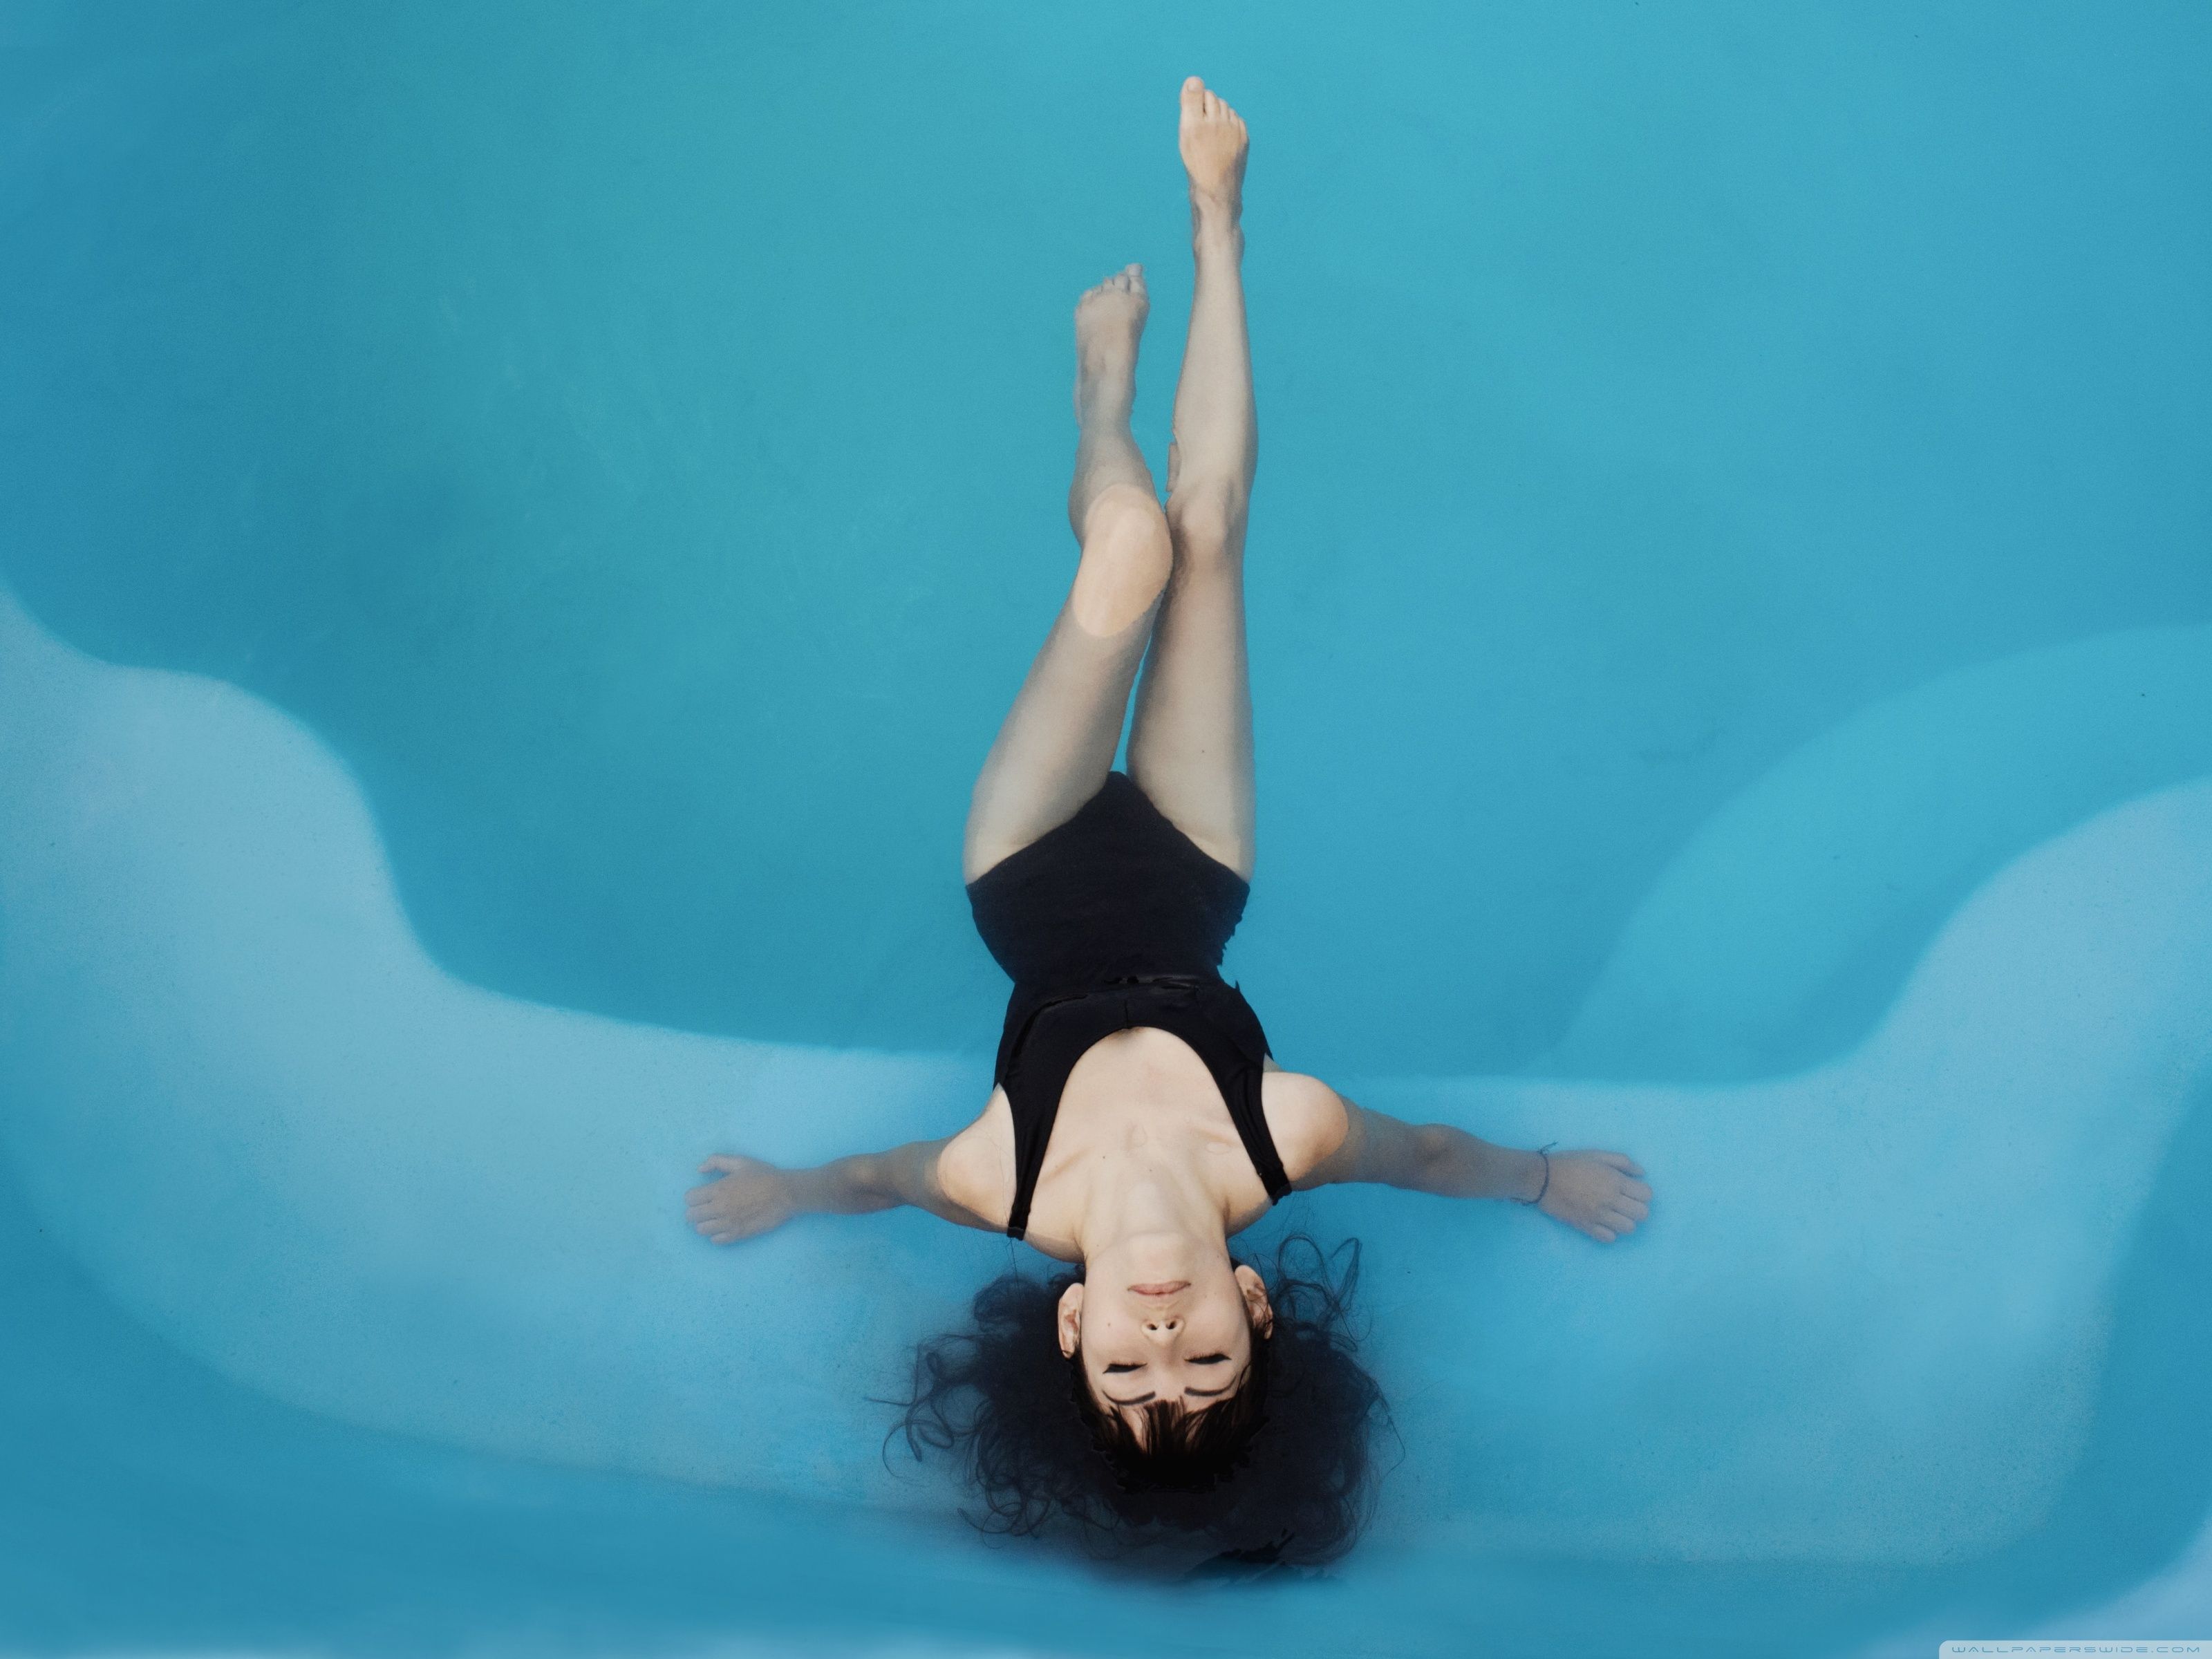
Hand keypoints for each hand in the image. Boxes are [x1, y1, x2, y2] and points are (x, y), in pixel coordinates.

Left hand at [686, 1153, 799, 1244]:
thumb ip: (717, 1161)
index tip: (702, 1196)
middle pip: (691, 1216)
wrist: (785, 1193)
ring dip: (705, 1223)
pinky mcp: (738, 1234)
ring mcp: (728, 1223)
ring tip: (715, 1218)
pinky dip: (716, 1235)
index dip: (694, 1196)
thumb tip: (699, 1170)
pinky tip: (724, 1227)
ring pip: (701, 1230)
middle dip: (696, 1211)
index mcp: (718, 1189)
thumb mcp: (740, 1161)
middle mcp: (719, 1208)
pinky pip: (716, 1240)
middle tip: (706, 1208)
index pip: (690, 1199)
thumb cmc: (763, 1175)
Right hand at [1536, 1150, 1650, 1242]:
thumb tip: (1641, 1173)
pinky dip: (1609, 1232)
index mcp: (1615, 1180)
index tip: (1631, 1190)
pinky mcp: (1586, 1227)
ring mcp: (1599, 1216)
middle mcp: (1611, 1200)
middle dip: (1637, 1208)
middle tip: (1625, 1203)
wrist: (1541, 1179)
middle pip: (1642, 1214)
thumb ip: (1622, 1162)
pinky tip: (1602, 1223)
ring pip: (1629, 1228)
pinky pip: (1609, 1238)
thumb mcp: (1597, 1154)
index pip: (1646, 1194)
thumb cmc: (1570, 1163)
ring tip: (1614, 1214)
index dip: (1642, 1192)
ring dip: (1625, 1221)